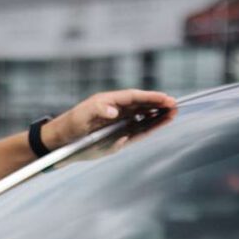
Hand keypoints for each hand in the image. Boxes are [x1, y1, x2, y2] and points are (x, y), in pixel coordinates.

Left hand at [43, 89, 176, 149]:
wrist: (62, 140)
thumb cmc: (71, 124)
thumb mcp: (82, 116)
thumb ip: (97, 111)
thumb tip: (113, 111)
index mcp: (109, 101)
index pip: (134, 97)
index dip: (150, 97)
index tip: (165, 98)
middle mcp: (117, 110)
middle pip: (142, 106)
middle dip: (158, 104)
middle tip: (175, 105)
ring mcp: (119, 123)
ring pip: (142, 118)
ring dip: (157, 116)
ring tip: (173, 113)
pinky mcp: (118, 135)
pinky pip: (137, 131)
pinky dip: (149, 127)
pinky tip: (160, 123)